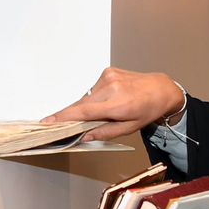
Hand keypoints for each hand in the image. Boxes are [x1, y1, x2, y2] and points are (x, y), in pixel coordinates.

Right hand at [42, 67, 184, 141]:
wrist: (161, 89)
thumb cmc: (147, 110)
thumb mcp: (129, 128)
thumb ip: (105, 132)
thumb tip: (83, 137)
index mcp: (117, 104)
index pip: (83, 112)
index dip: (64, 117)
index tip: (47, 122)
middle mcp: (111, 87)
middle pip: (81, 104)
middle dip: (73, 115)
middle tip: (66, 125)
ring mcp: (109, 77)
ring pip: (87, 97)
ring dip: (88, 106)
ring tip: (105, 111)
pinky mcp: (108, 71)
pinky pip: (94, 89)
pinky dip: (96, 97)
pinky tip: (108, 99)